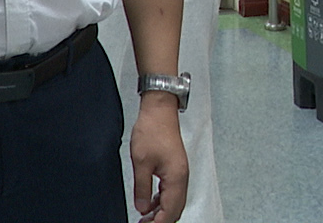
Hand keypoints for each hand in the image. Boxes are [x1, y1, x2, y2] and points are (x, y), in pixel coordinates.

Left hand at [128, 96, 187, 222]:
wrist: (159, 110)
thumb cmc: (152, 130)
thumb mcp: (141, 163)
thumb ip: (142, 189)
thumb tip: (142, 208)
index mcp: (176, 178)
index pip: (170, 211)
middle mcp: (182, 177)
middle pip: (175, 209)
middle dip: (161, 220)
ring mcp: (180, 172)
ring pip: (174, 201)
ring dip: (161, 211)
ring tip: (145, 218)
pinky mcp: (175, 167)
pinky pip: (171, 191)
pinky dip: (162, 200)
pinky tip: (150, 202)